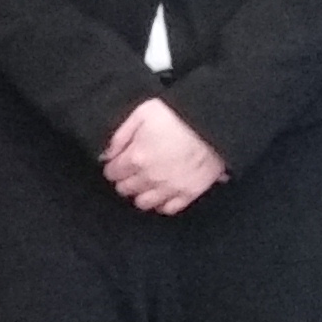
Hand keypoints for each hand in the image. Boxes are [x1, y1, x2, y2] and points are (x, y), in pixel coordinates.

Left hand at [99, 98, 226, 215]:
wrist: (214, 123)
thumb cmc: (179, 115)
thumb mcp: (143, 113)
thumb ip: (121, 135)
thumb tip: (107, 154)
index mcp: (136, 158)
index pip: (112, 173)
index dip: (113, 166)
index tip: (118, 162)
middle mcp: (150, 178)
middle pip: (125, 189)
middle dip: (125, 180)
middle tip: (132, 171)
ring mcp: (170, 188)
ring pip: (143, 203)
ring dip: (141, 193)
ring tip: (146, 182)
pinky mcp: (189, 193)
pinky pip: (168, 209)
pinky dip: (162, 202)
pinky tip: (163, 192)